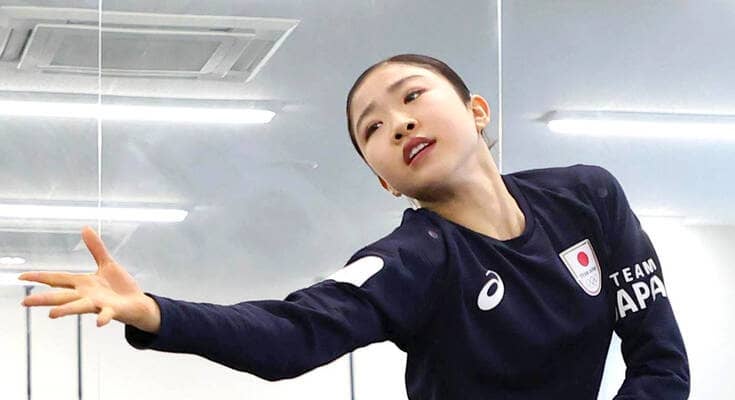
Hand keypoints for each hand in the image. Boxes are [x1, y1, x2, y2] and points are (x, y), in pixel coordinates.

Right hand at [19, 226, 159, 331]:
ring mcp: (99, 304)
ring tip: (52, 314)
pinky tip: (99, 322)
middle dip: (44, 299)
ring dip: (66, 310)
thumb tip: (85, 228)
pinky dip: (103, 317)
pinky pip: (107, 314)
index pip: (57, 279)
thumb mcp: (106, 264)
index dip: (40, 277)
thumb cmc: (119, 287)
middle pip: (62, 296)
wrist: (138, 303)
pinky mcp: (113, 310)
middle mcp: (87, 295)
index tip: (21, 277)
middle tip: (25, 302)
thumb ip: (96, 248)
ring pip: (79, 307)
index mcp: (83, 283)